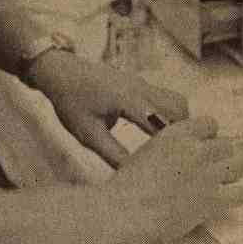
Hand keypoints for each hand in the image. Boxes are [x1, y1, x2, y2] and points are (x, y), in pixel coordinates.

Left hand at [28, 50, 188, 168]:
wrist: (60, 70)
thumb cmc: (70, 101)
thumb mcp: (87, 133)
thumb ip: (112, 152)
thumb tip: (131, 173)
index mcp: (126, 99)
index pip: (160, 120)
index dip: (172, 141)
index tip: (179, 160)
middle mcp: (140, 88)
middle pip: (177, 107)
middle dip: (183, 130)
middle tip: (178, 155)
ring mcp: (141, 83)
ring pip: (174, 99)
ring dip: (177, 120)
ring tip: (170, 145)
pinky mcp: (139, 84)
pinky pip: (164, 97)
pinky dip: (168, 113)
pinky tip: (158, 132)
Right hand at [110, 116, 242, 243]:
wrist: (124, 211)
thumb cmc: (126, 186)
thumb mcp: (148, 152)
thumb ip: (171, 148)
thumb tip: (184, 155)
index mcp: (178, 133)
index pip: (211, 124)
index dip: (210, 137)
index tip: (205, 148)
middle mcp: (197, 149)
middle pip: (228, 145)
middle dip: (222, 157)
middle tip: (213, 170)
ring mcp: (207, 174)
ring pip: (239, 165)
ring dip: (231, 174)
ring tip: (221, 184)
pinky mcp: (213, 199)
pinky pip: (240, 193)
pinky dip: (234, 197)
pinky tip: (224, 201)